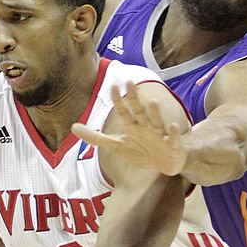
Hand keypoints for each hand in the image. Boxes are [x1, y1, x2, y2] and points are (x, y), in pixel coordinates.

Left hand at [71, 84, 187, 175]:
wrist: (166, 164)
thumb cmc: (141, 152)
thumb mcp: (117, 146)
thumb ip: (96, 138)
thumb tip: (72, 127)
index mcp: (133, 127)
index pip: (123, 112)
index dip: (117, 101)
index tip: (111, 86)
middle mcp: (146, 127)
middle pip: (139, 111)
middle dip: (134, 99)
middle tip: (129, 82)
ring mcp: (161, 135)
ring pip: (157, 122)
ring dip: (155, 113)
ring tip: (152, 101)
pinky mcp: (173, 146)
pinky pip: (174, 138)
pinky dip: (174, 133)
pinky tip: (174, 126)